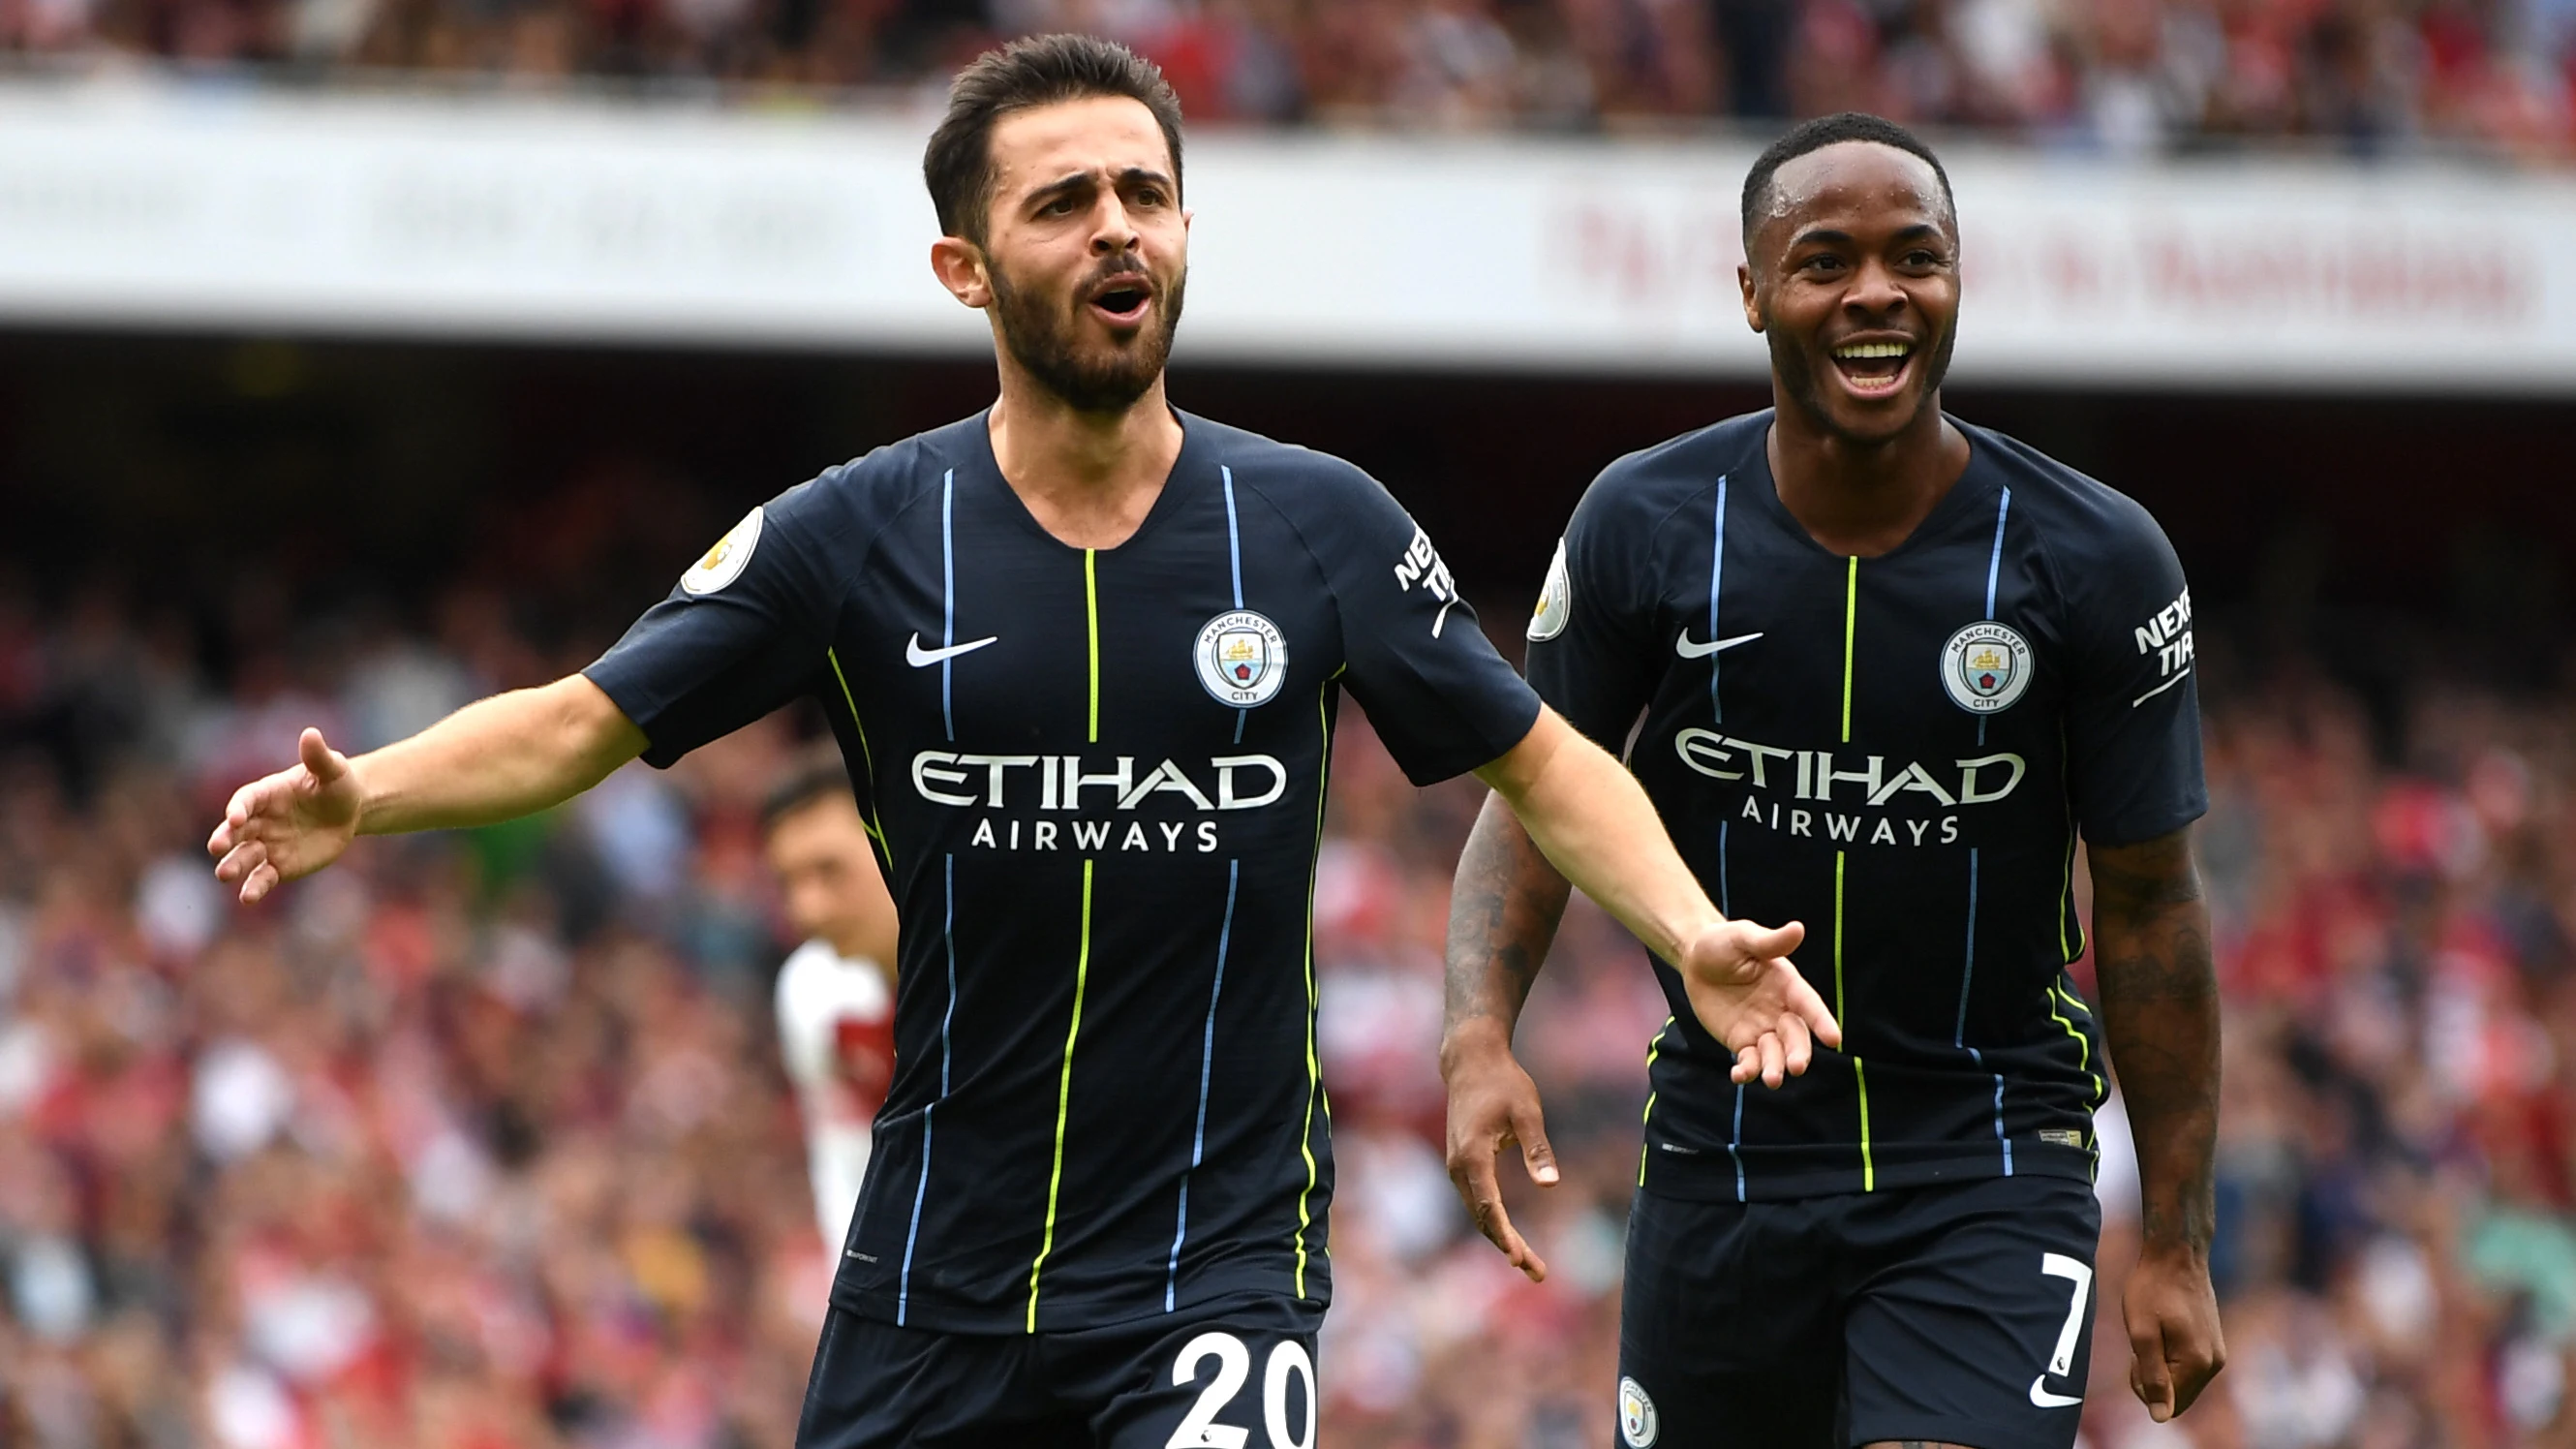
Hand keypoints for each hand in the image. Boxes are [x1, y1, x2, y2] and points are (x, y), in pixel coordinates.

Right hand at [208, 728, 363, 903]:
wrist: (348, 811)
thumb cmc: (336, 784)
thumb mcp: (332, 770)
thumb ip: (318, 756)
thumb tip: (311, 734)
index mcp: (266, 794)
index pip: (246, 799)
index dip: (239, 807)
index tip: (236, 817)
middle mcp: (259, 821)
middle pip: (235, 831)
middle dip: (224, 838)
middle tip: (216, 848)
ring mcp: (266, 845)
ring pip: (243, 857)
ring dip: (233, 866)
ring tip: (225, 875)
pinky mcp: (278, 866)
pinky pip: (262, 878)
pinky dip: (254, 887)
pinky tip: (248, 897)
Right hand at [1440, 1031, 1556, 1281]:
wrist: (1470, 1061)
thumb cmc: (1503, 1083)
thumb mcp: (1528, 1112)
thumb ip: (1538, 1149)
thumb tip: (1551, 1187)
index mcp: (1473, 1156)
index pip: (1487, 1206)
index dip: (1504, 1235)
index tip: (1518, 1260)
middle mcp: (1458, 1166)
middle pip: (1482, 1218)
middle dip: (1508, 1247)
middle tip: (1539, 1273)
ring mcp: (1456, 1166)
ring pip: (1478, 1213)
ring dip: (1501, 1238)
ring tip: (1530, 1264)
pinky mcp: (1461, 1164)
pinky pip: (1476, 1201)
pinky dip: (1493, 1221)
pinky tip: (1512, 1236)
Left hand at [1676, 919, 1836, 1087]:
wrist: (1695, 958)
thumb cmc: (1724, 942)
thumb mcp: (1744, 937)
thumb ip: (1770, 941)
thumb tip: (1798, 928)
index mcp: (1788, 985)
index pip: (1810, 1005)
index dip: (1822, 1021)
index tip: (1834, 1039)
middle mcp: (1780, 1011)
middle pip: (1796, 1036)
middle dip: (1798, 1052)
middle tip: (1796, 1067)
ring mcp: (1762, 1029)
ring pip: (1775, 1054)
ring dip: (1775, 1067)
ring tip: (1772, 1079)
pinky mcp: (1741, 1042)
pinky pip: (1749, 1061)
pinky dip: (1747, 1071)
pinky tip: (1739, 1075)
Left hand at [2125, 1243, 2223, 1421]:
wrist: (2176, 1254)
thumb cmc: (2152, 1289)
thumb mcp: (2141, 1332)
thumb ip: (2152, 1377)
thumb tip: (2162, 1418)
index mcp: (2198, 1364)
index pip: (2168, 1404)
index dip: (2143, 1385)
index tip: (2136, 1354)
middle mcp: (2215, 1363)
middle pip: (2178, 1396)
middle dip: (2153, 1378)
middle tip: (2141, 1343)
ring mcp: (2217, 1353)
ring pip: (2182, 1381)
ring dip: (2161, 1366)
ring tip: (2152, 1333)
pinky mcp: (2214, 1343)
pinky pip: (2188, 1367)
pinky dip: (2170, 1356)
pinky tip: (2162, 1329)